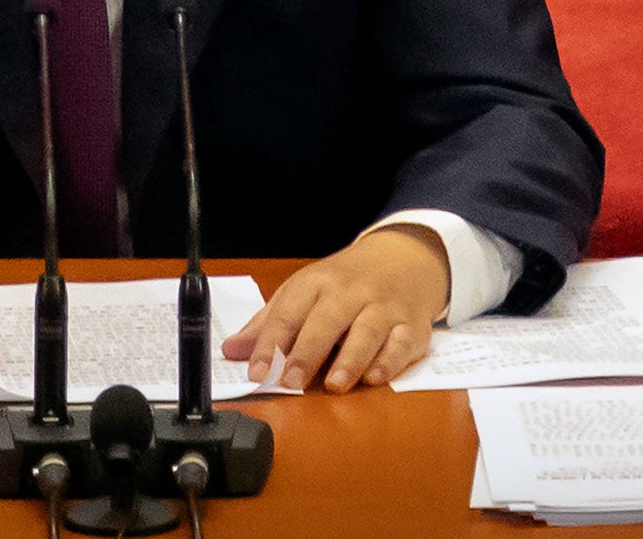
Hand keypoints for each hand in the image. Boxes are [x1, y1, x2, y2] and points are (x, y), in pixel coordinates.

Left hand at [221, 225, 449, 391]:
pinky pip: (402, 343)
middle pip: (327, 321)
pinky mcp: (411, 326)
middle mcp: (350, 293)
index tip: (256, 371)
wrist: (402, 258)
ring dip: (351, 359)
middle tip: (290, 381)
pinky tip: (374, 378)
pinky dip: (389, 361)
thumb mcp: (304, 292)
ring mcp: (383, 308)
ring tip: (334, 384)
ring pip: (367, 332)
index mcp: (316, 283)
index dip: (270, 343)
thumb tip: (232, 350)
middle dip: (307, 352)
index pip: (288, 312)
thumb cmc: (344, 282)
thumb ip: (269, 323)